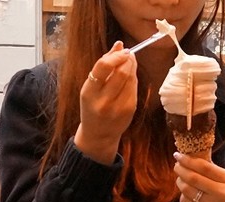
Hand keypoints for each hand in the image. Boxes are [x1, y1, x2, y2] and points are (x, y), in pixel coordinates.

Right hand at [74, 41, 137, 164]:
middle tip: (128, 54)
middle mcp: (103, 101)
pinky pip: (134, 88)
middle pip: (121, 72)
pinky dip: (134, 79)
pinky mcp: (129, 109)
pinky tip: (129, 79)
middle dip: (127, 59)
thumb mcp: (91, 87)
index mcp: (89, 92)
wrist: (98, 134)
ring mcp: (118, 107)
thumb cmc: (92, 106)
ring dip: (132, 67)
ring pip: (131, 78)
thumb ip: (104, 65)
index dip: (116, 55)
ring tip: (128, 64)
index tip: (122, 50)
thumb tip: (119, 44)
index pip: (103, 67)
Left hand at [173, 152, 224, 201]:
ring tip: (180, 179)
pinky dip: (183, 195)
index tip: (179, 155)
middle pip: (193, 177)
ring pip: (187, 190)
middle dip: (180, 169)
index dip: (188, 160)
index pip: (204, 166)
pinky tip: (186, 192)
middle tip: (176, 165)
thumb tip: (196, 159)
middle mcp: (222, 193)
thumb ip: (218, 172)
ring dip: (180, 182)